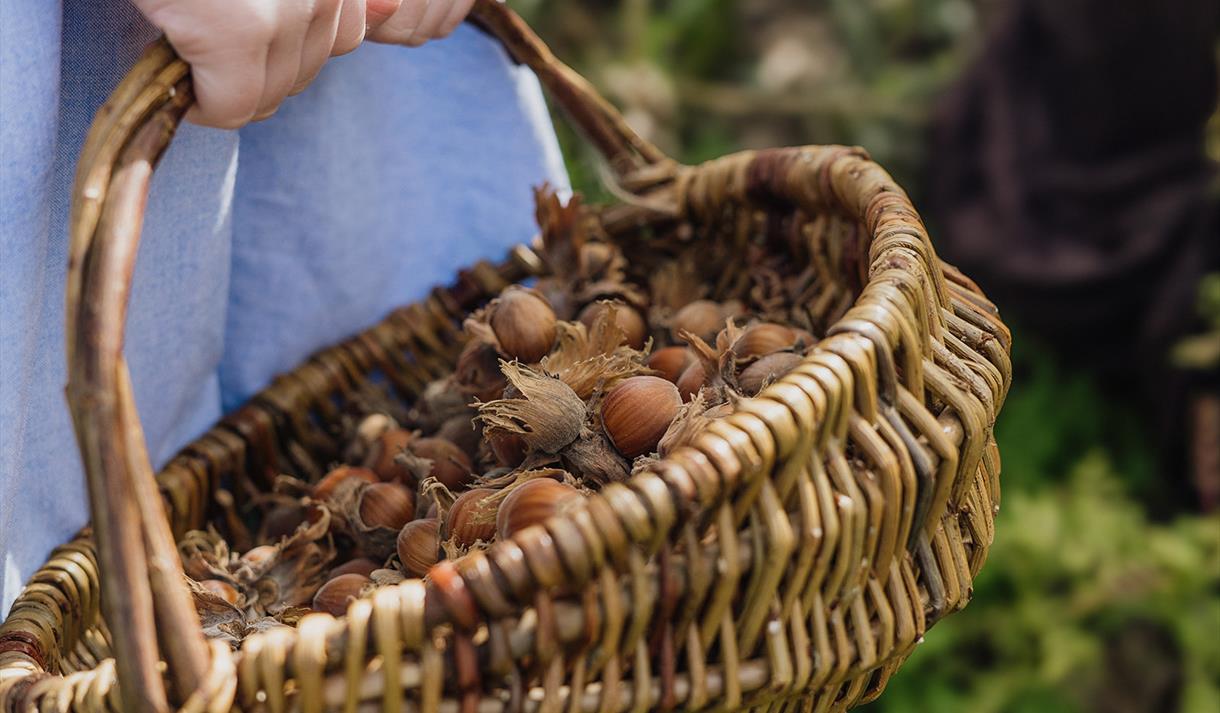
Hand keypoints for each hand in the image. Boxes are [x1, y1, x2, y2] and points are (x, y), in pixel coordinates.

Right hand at [134, 1, 478, 129]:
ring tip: (188, 43)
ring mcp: (288, 5)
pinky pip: (232, 105)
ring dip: (227, 85)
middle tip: (205, 35)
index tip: (244, 30)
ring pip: (271, 93)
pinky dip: (202, 104)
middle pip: (307, 69)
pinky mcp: (240, 30)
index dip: (292, 45)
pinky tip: (175, 68)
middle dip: (258, 69)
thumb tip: (393, 12)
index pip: (345, 35)